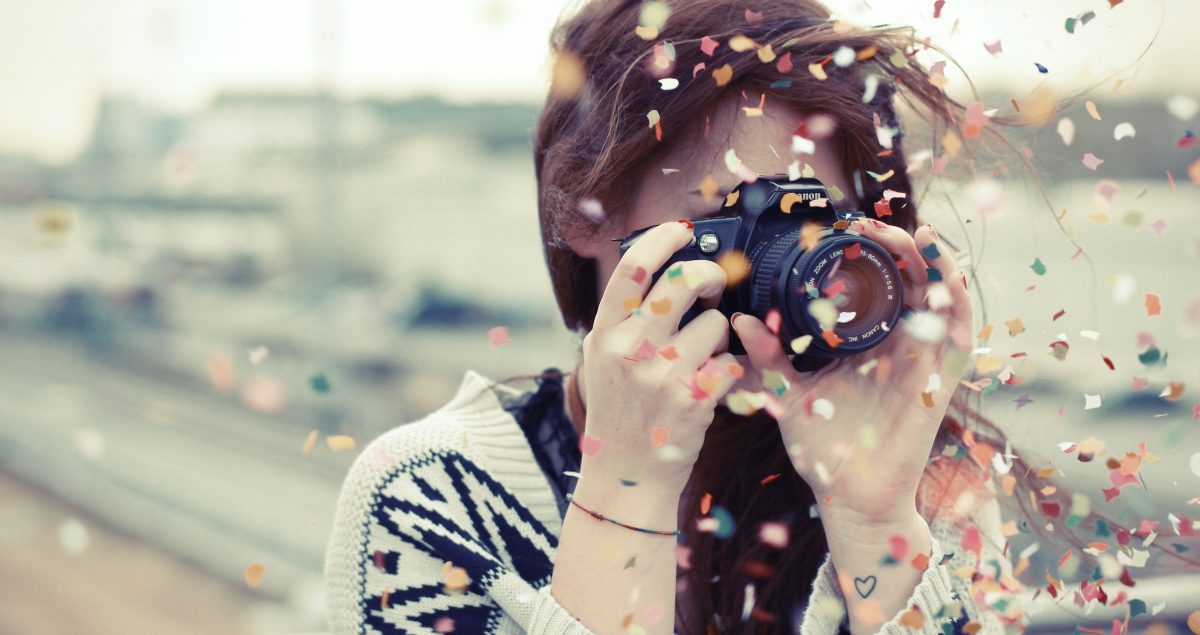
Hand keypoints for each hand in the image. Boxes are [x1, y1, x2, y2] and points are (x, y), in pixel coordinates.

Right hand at [578, 220, 743, 498]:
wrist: (625, 476)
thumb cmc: (619, 413)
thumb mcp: (603, 360)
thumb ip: (623, 319)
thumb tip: (657, 266)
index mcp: (605, 334)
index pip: (632, 268)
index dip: (661, 239)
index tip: (682, 230)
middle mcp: (630, 349)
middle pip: (683, 281)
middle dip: (709, 274)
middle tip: (715, 283)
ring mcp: (661, 374)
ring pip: (717, 323)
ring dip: (718, 337)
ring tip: (699, 360)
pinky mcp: (693, 398)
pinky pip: (730, 361)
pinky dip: (727, 371)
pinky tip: (708, 387)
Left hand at [730, 221, 973, 522]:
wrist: (850, 497)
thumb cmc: (825, 447)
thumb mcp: (789, 392)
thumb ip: (769, 356)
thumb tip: (742, 318)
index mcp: (869, 341)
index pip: (878, 282)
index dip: (870, 251)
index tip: (845, 226)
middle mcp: (901, 343)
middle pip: (912, 279)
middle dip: (897, 245)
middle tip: (870, 224)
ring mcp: (926, 359)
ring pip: (943, 296)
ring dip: (933, 262)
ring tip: (914, 234)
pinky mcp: (943, 380)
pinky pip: (960, 332)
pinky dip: (957, 299)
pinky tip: (944, 276)